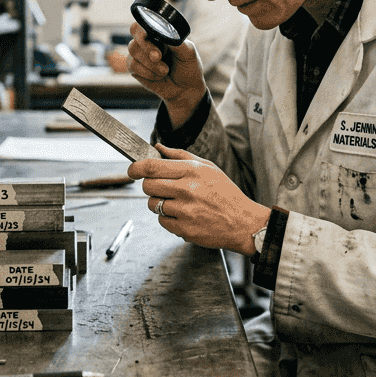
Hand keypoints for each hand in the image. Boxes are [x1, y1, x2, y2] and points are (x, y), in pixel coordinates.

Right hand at [126, 22, 206, 118]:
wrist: (186, 90)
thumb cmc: (189, 68)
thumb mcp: (188, 52)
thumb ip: (176, 42)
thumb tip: (165, 34)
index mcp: (159, 34)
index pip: (143, 23)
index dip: (143, 28)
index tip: (150, 36)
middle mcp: (147, 42)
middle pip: (135, 34)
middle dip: (147, 46)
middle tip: (158, 56)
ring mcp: (139, 55)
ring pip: (133, 50)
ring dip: (150, 63)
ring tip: (165, 71)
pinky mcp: (135, 69)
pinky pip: (133, 66)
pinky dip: (148, 72)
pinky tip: (158, 76)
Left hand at [127, 143, 270, 255]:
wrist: (242, 222)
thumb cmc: (226, 194)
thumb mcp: (208, 167)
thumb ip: (180, 156)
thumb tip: (158, 147)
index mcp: (192, 171)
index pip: (152, 167)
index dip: (136, 168)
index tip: (132, 170)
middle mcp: (187, 190)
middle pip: (148, 186)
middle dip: (149, 186)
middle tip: (161, 188)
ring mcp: (184, 211)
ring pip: (153, 205)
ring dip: (159, 203)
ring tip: (177, 203)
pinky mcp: (183, 229)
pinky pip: (162, 221)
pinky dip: (168, 219)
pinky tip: (184, 215)